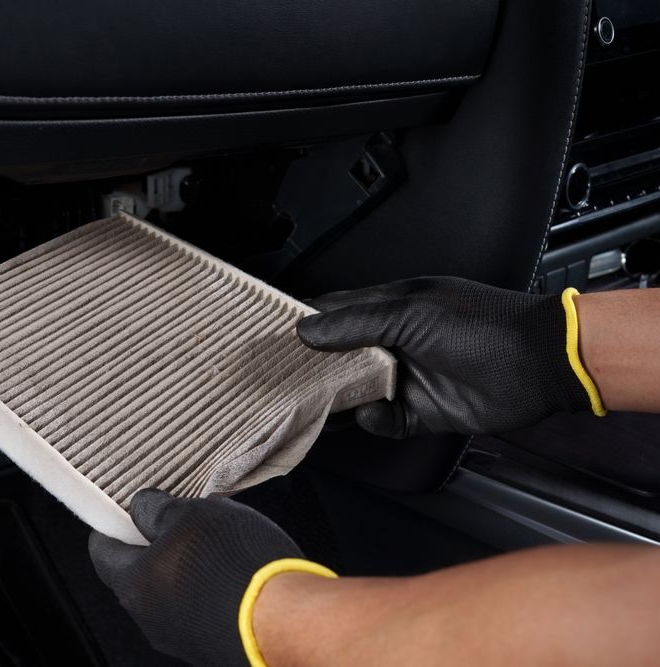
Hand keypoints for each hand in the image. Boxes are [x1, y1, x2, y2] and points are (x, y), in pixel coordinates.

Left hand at [88, 489, 302, 666]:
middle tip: (181, 523)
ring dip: (188, 570)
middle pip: (139, 576)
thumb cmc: (235, 566)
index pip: (102, 552)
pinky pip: (203, 611)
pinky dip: (212, 591)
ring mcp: (183, 639)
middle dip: (157, 548)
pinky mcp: (214, 647)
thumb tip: (142, 508)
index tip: (126, 510)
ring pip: (174, 595)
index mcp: (134, 585)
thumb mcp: (192, 515)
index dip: (112, 525)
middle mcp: (152, 620)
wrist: (290, 624)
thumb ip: (158, 510)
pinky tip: (237, 574)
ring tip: (219, 546)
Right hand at [296, 277, 595, 437]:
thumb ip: (356, 322)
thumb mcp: (411, 315)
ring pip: (358, 393)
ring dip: (338, 401)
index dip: (304, 324)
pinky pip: (385, 421)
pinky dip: (375, 422)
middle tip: (282, 381)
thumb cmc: (482, 327)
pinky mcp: (423, 411)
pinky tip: (374, 415)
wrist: (540, 365)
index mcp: (390, 309)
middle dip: (314, 369)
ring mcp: (408, 377)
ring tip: (313, 407)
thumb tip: (306, 328)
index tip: (272, 338)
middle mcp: (394, 343)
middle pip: (341, 357)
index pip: (335, 313)